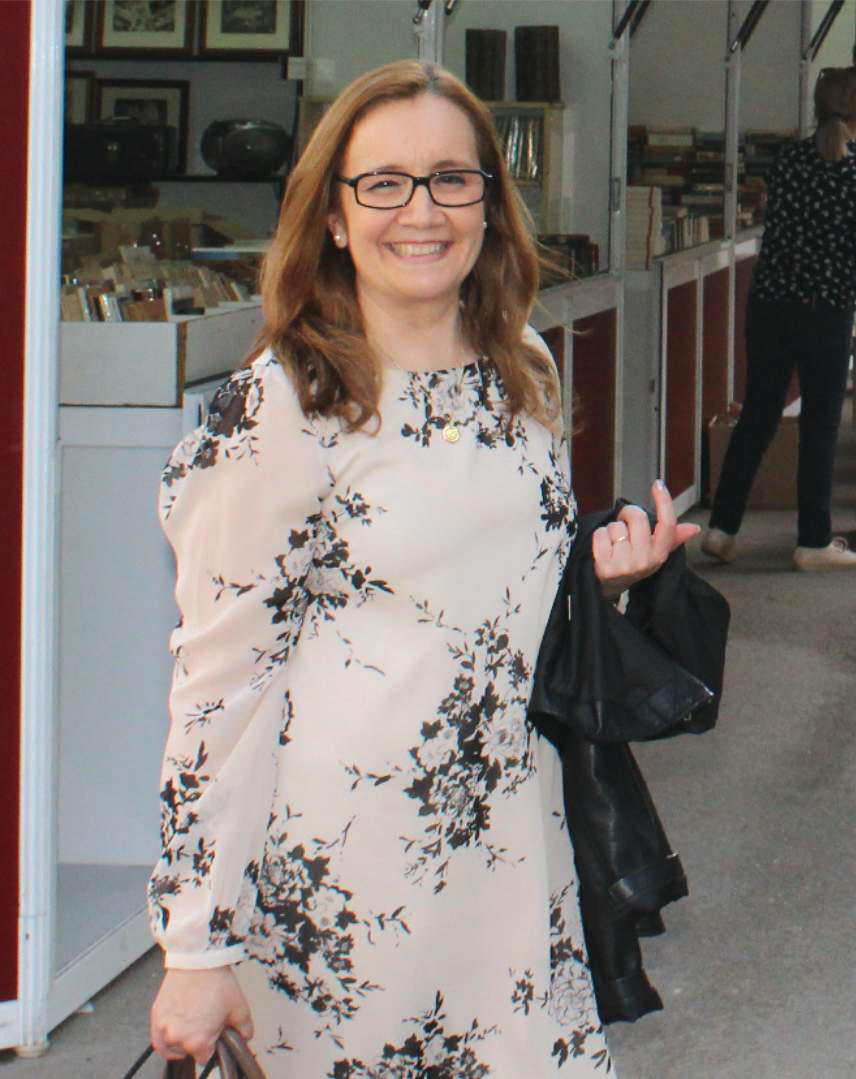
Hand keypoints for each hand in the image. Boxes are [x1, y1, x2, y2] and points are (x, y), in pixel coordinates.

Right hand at [150, 965, 253, 1065]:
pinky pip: (157, 1040)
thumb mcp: (240, 1008)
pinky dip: (165, 1038)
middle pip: (188, 1052)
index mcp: (198, 1041)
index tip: (214, 1032)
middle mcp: (177, 1038)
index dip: (212, 1044)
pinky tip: (175, 1027)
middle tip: (204, 1020)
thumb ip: (244, 1030)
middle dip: (197, 1040)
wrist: (198, 959)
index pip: (205, 1057)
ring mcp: (163, 1028)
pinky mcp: (155, 1016)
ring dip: (180, 1040)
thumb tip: (244, 1039)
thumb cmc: (216, 981)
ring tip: (191, 1021)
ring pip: (171, 1047)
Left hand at [592, 480, 699, 598]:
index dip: (664, 502)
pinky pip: (600, 534)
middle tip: (625, 522)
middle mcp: (644, 562)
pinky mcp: (604, 567)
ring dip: (612, 529)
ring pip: (616, 526)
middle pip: (638, 517)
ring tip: (614, 542)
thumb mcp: (655, 551)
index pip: (667, 525)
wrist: (611, 585)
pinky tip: (603, 547)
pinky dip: (599, 536)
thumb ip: (673, 537)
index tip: (658, 485)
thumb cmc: (634, 561)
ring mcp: (624, 566)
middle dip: (628, 513)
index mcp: (659, 555)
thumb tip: (695, 528)